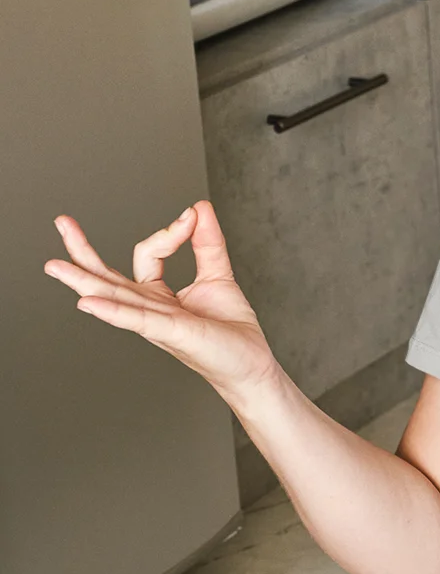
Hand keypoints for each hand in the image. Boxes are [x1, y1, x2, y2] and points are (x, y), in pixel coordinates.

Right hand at [43, 200, 280, 400]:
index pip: (146, 253)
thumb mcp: (219, 275)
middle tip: (61, 222)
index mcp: (158, 295)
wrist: (251, 365)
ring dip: (83, 280)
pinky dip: (113, 310)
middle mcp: (149, 308)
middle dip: (82, 251)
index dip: (168, 232)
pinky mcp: (172, 333)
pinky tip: (89, 302)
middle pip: (107, 277)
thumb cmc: (230, 330)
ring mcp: (157, 322)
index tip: (192, 215)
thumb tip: (199, 207)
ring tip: (54, 266)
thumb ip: (208, 243)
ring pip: (113, 297)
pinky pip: (138, 319)